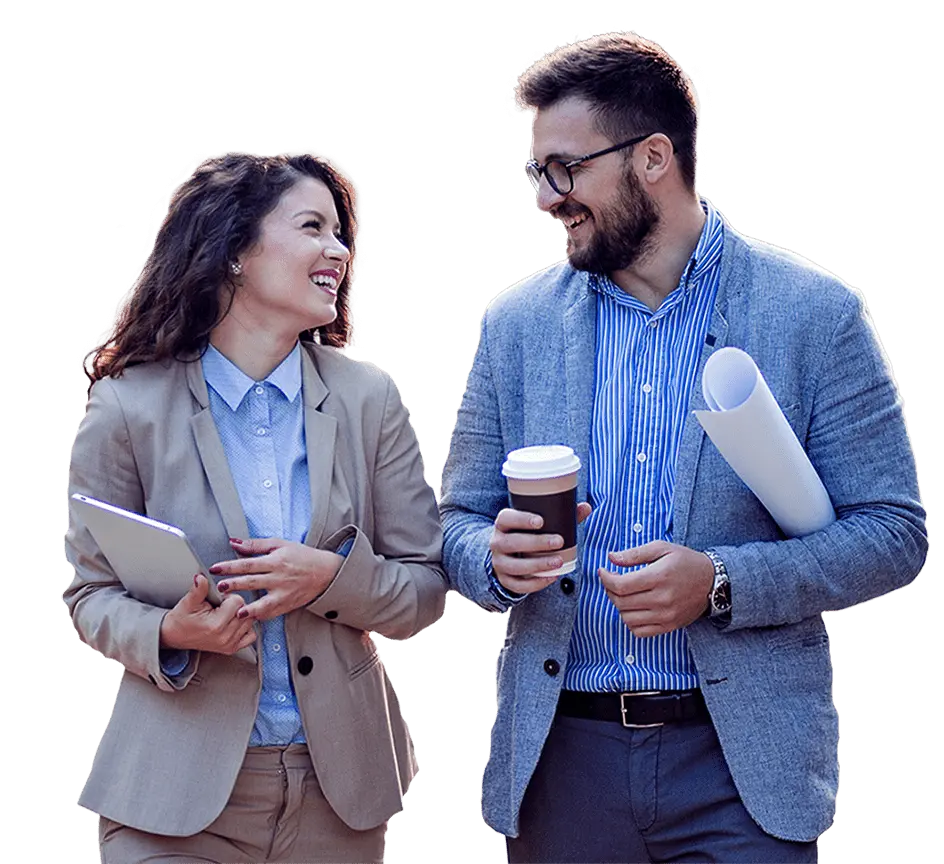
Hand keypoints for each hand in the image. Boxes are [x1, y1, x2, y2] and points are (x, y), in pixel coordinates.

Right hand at [159, 573, 256, 654]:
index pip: (238, 601)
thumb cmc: (181, 619)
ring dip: (241, 616)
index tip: (218, 600)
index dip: (228, 596)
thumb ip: (199, 588)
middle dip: (235, 605)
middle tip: (220, 607)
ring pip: (250, 622)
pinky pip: (251, 635)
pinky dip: (246, 628)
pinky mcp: (231, 649)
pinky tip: (233, 623)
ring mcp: (229, 645)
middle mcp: (224, 637)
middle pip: (245, 611)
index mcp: (215, 625)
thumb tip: (201, 577)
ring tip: (225, 615)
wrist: (174, 635)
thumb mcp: (188, 602)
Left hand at [210, 537, 344, 620]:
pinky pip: (272, 612)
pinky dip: (261, 616)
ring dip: (250, 608)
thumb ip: (256, 545)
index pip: (249, 563)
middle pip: (253, 581)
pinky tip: (249, 619)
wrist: (325, 572)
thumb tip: (234, 543)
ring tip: (236, 611)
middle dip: (235, 584)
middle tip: (220, 587)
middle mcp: (280, 578)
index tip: (215, 568)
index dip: (231, 566)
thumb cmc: (301, 556)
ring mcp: (284, 593)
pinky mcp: (288, 605)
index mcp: (276, 561)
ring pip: (264, 602)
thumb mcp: (280, 544)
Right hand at [491, 502, 591, 594]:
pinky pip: (518, 585)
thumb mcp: (537, 523)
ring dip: (538, 564)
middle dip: (536, 543)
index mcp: (503, 524)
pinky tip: (552, 577)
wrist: (507, 556)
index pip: (506, 519)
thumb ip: (561, 515)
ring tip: (559, 562)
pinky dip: (536, 583)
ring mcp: (499, 563)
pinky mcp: (505, 580)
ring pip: (514, 566)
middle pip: (511, 542)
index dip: (521, 519)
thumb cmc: (527, 534)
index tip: (541, 521)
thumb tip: (586, 507)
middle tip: (559, 541)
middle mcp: (496, 543)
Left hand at [599, 540, 713, 637]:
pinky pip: (639, 631)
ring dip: (619, 606)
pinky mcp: (669, 626)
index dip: (606, 578)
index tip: (603, 571)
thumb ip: (634, 554)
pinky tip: (634, 608)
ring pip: (627, 618)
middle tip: (612, 580)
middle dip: (609, 590)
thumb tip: (611, 558)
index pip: (621, 585)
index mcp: (659, 577)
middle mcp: (662, 599)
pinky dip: (630, 621)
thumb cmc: (686, 562)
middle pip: (621, 602)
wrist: (713, 582)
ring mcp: (666, 616)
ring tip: (624, 594)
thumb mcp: (662, 548)